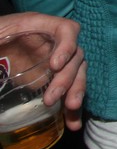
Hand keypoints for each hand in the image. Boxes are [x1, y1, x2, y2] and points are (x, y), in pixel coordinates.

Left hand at [0, 12, 86, 130]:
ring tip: (71, 108)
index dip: (67, 45)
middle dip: (68, 78)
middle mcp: (54, 44)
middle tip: (52, 98)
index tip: (55, 66)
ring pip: (78, 73)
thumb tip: (0, 61)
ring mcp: (55, 62)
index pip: (67, 30)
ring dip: (76, 91)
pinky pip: (69, 90)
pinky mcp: (52, 80)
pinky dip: (72, 108)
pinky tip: (73, 122)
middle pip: (75, 56)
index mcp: (39, 27)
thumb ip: (0, 42)